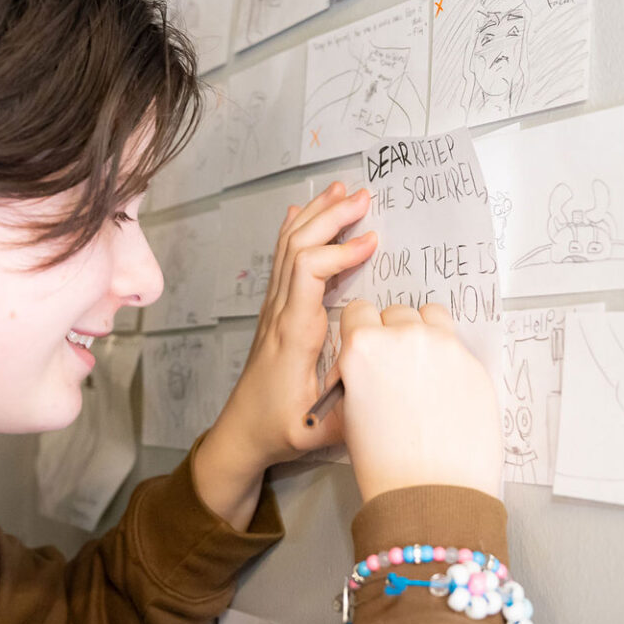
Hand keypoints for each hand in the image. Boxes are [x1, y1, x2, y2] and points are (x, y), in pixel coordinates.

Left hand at [194, 183, 376, 525]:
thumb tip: (381, 366)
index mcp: (293, 333)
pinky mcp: (276, 310)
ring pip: (288, 247)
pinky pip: (282, 258)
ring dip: (316, 215)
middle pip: (297, 246)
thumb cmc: (282, 429)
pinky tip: (303, 211)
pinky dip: (296, 229)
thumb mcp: (321, 428)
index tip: (372, 242)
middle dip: (331, 217)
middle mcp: (280, 312)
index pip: (309, 272)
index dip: (340, 251)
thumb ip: (351, 400)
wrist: (243, 433)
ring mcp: (274, 307)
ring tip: (342, 190)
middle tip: (363, 197)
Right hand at [336, 300, 502, 501]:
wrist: (431, 492)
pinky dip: (450, 359)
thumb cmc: (386, 464)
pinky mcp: (473, 362)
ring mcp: (443, 346)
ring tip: (425, 370)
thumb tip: (368, 364)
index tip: (369, 345)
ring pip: (431, 316)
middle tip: (398, 367)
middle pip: (396, 312)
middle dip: (394, 334)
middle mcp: (403, 338)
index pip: (359, 311)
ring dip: (425, 333)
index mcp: (363, 348)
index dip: (362, 331)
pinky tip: (446, 390)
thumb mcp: (350, 412)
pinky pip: (457, 344)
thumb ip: (358, 374)